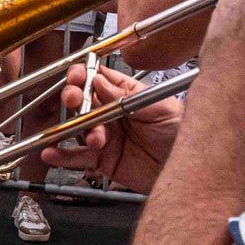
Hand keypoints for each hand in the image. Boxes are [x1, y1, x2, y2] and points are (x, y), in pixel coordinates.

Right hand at [39, 63, 182, 193]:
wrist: (193, 170)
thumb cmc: (183, 133)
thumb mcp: (160, 107)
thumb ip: (128, 97)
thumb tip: (100, 82)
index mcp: (125, 95)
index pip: (98, 78)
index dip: (84, 74)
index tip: (78, 75)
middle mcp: (111, 114)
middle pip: (82, 101)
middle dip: (74, 96)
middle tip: (74, 98)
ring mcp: (105, 137)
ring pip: (78, 128)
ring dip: (77, 129)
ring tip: (92, 138)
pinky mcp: (102, 160)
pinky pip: (77, 157)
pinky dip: (62, 155)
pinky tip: (52, 152)